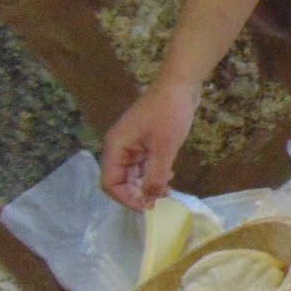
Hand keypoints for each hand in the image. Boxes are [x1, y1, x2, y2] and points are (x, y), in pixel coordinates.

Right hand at [100, 78, 200, 210]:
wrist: (180, 85)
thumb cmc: (170, 113)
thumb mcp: (164, 147)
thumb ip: (155, 175)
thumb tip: (148, 200)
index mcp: (116, 146)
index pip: (109, 182)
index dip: (125, 198)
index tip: (147, 206)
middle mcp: (119, 147)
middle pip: (120, 181)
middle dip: (138, 192)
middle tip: (160, 199)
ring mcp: (131, 145)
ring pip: (133, 174)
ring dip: (147, 184)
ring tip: (166, 190)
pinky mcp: (143, 143)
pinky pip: (143, 165)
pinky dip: (153, 174)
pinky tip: (168, 176)